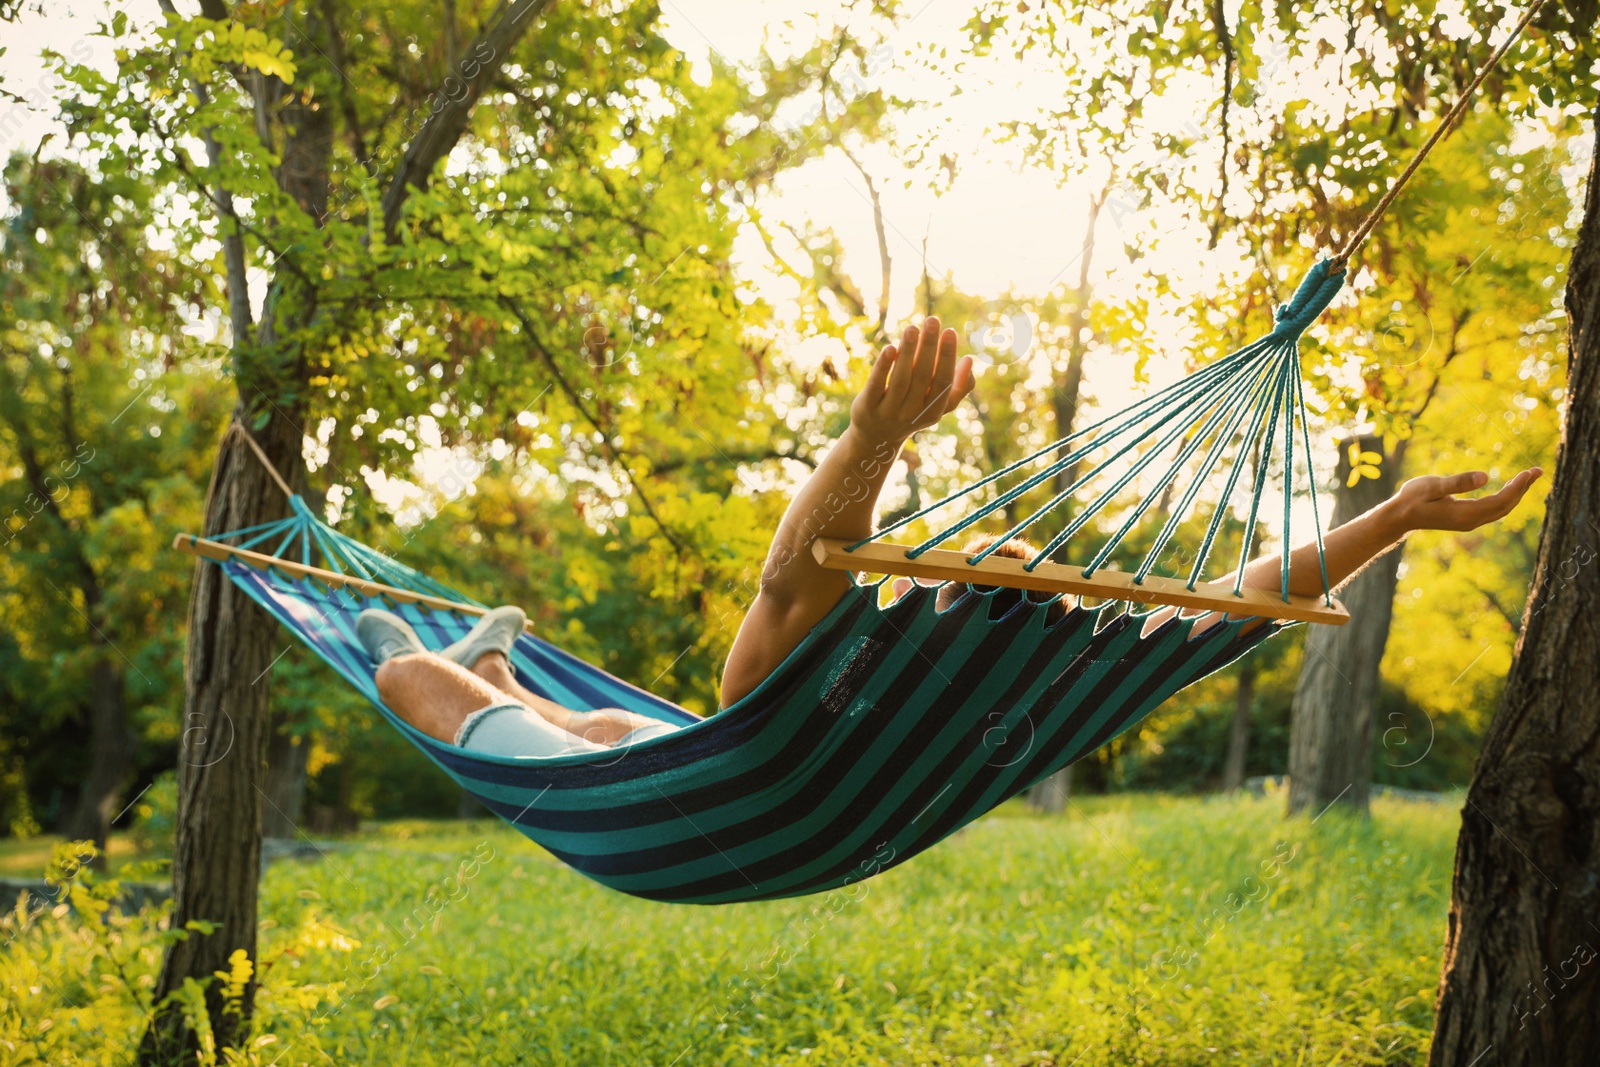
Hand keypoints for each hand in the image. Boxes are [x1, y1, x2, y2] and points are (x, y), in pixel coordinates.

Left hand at [850, 317, 974, 444]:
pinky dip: (883, 367)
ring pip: (901, 380)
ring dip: (908, 352)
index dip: (947, 358)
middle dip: (929, 348)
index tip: (950, 331)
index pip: (944, 383)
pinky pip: (875, 385)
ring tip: (913, 328)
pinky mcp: (866, 408)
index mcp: (933, 412)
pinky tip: (890, 348)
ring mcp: (888, 413)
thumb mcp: (936, 406)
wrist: (876, 439)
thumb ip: (957, 387)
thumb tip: (969, 360)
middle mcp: (912, 414)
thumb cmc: (912, 411)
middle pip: (923, 378)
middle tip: (932, 320)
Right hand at [1392, 467, 1542, 532]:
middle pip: (1506, 506)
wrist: (1400, 517)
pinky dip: (1506, 498)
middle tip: (1538, 471)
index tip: (1530, 472)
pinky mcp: (1467, 519)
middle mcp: (1471, 521)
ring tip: (1529, 477)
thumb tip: (1485, 477)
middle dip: (1523, 489)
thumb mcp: (1432, 486)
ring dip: (1517, 493)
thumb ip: (1457, 482)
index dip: (1518, 487)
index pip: (1500, 501)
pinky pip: (1494, 509)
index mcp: (1465, 514)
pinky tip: (1511, 488)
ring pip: (1502, 509)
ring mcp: (1469, 522)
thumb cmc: (1412, 499)